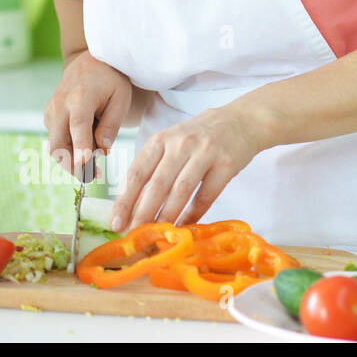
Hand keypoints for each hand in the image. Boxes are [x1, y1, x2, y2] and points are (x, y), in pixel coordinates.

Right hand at [43, 51, 131, 176]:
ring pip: (55, 145)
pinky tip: (86, 144)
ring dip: (71, 159)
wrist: (88, 63)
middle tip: (92, 178)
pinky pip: (56, 140)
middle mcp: (60, 104)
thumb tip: (102, 149)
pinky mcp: (49, 116)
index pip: (78, 126)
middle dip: (71, 165)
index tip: (83, 164)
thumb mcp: (120, 99)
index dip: (80, 146)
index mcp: (80, 97)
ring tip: (94, 161)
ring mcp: (51, 111)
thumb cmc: (110, 81)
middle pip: (58, 142)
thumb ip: (111, 125)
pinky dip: (68, 149)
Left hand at [109, 105, 269, 231]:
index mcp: (160, 139)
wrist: (241, 120)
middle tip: (134, 235)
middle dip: (143, 213)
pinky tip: (185, 226)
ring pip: (181, 190)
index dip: (124, 199)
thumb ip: (152, 165)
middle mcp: (180, 144)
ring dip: (168, 215)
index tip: (115, 221)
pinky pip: (207, 194)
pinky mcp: (226, 164)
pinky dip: (194, 213)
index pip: (136, 172)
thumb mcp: (170, 141)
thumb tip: (131, 201)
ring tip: (158, 236)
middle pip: (157, 184)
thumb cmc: (198, 135)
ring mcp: (204, 153)